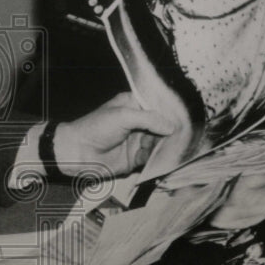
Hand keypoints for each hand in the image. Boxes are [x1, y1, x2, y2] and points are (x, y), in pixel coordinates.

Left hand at [52, 93, 175, 177]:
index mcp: (133, 105)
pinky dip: (157, 159)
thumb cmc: (96, 127)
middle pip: (162, 126)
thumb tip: (172, 127)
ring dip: (166, 146)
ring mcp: (137, 141)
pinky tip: (164, 158)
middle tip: (187, 134)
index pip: (157, 105)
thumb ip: (149, 119)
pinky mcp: (135, 159)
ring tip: (177, 147)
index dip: (171, 110)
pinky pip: (151, 158)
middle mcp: (138, 122)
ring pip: (159, 143)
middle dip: (172, 130)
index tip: (187, 115)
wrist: (77, 152)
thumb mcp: (123, 116)